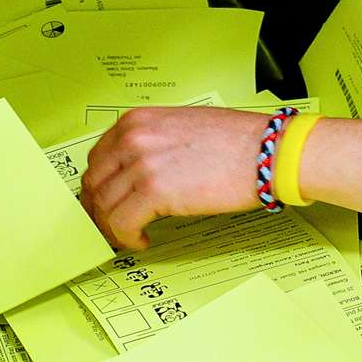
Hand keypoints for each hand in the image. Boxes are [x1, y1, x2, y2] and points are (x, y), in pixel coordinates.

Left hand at [79, 106, 272, 247]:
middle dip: (98, 210)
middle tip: (109, 226)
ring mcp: (141, 163)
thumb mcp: (180, 126)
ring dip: (112, 228)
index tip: (104, 203)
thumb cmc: (236, 141)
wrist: (267, 151)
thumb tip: (134, 172)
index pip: (98, 158)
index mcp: (137, 120)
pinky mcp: (153, 191)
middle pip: (94, 183)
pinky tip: (142, 240)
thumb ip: (151, 143)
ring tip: (128, 237)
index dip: (99, 186)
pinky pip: (121, 223)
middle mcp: (133, 137)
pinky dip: (126, 237)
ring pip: (104, 207)